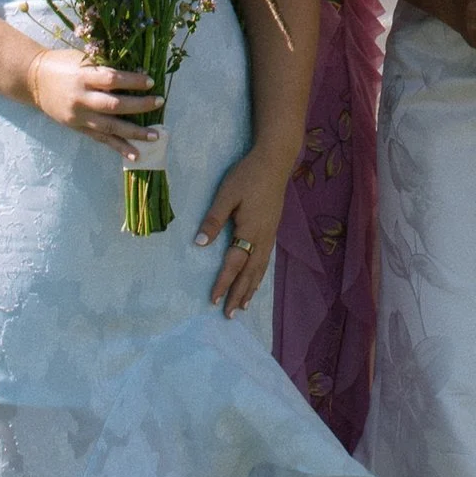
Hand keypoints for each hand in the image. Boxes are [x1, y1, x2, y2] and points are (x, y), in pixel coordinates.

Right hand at [23, 45, 162, 148]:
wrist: (34, 81)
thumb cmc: (63, 63)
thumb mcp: (83, 58)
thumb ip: (104, 67)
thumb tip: (136, 72)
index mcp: (83, 76)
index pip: (112, 79)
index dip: (132, 81)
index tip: (150, 81)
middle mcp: (81, 98)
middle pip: (114, 105)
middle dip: (139, 105)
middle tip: (159, 102)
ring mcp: (79, 116)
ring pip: (110, 126)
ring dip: (134, 132)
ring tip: (155, 135)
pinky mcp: (78, 128)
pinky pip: (101, 139)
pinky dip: (119, 147)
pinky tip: (135, 154)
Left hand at [196, 148, 292, 319]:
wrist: (275, 161)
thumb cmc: (248, 176)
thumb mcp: (226, 194)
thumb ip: (214, 219)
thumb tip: (200, 243)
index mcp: (249, 231)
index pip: (233, 264)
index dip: (223, 283)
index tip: (212, 300)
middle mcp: (262, 238)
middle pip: (250, 273)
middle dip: (238, 294)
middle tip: (228, 315)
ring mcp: (270, 235)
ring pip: (260, 269)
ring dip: (250, 289)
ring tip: (242, 306)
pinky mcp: (272, 230)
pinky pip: (265, 261)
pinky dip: (259, 276)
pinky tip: (256, 280)